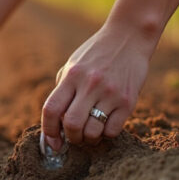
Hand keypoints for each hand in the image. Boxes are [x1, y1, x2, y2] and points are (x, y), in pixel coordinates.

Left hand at [41, 23, 155, 149]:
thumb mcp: (74, 65)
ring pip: (93, 131)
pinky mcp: (128, 100)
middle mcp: (89, 84)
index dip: (48, 131)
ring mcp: (110, 93)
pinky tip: (106, 125)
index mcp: (72, 76)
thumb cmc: (97, 53)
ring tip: (91, 133)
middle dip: (71, 138)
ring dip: (89, 139)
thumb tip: (54, 123)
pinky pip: (113, 130)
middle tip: (75, 137)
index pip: (51, 110)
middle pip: (72, 124)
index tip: (52, 142)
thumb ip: (63, 90)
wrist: (129, 37)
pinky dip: (106, 134)